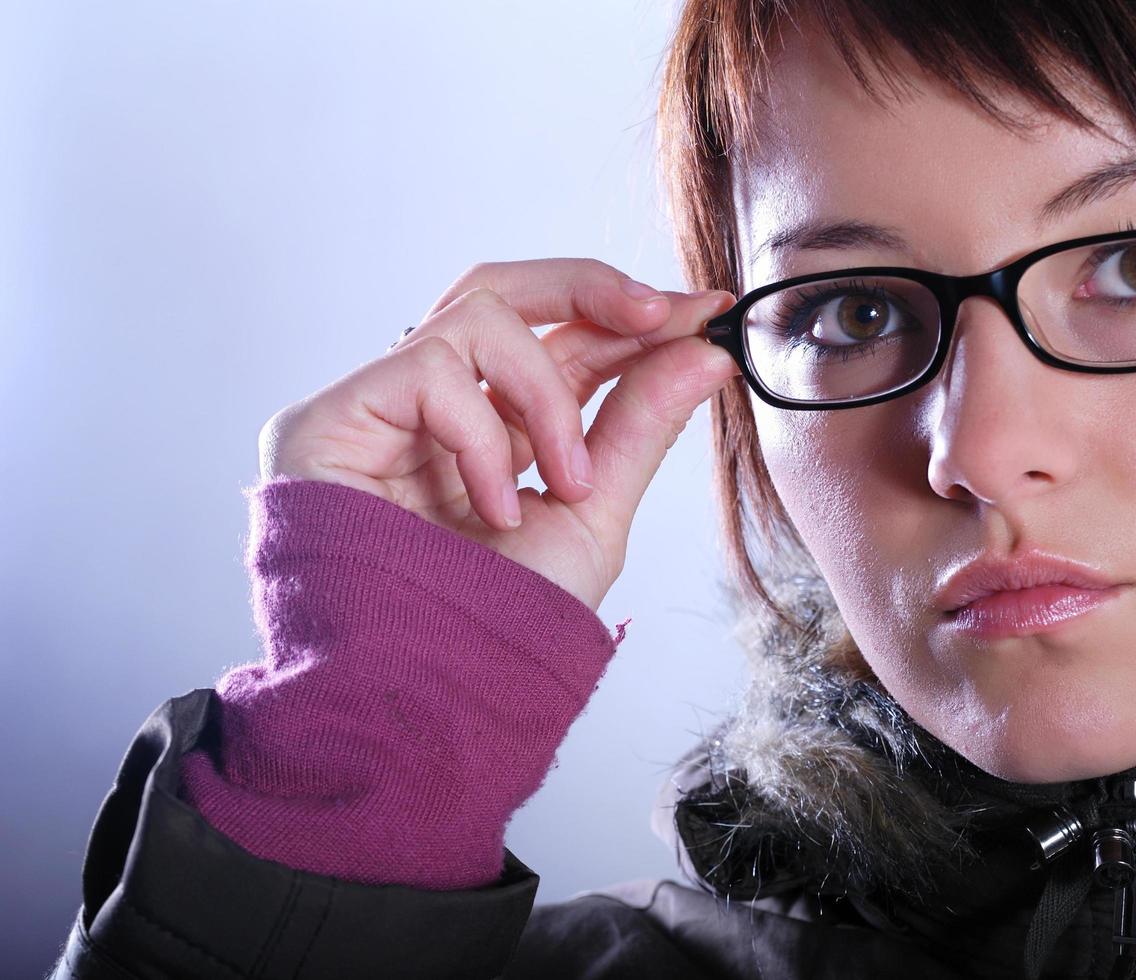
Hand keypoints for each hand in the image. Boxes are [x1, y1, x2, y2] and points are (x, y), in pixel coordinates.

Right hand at [258, 258, 738, 612]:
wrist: (426, 696)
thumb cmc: (499, 623)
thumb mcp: (591, 514)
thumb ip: (640, 426)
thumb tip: (708, 348)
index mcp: (494, 431)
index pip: (560, 342)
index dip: (630, 317)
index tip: (709, 309)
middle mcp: (432, 409)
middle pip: (502, 289)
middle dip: (590, 288)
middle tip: (663, 312)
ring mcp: (377, 408)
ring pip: (478, 313)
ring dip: (547, 392)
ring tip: (566, 480)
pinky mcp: (327, 418)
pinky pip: (429, 370)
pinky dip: (483, 437)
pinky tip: (492, 508)